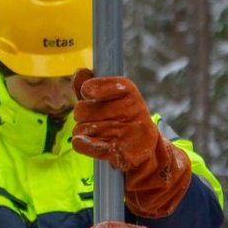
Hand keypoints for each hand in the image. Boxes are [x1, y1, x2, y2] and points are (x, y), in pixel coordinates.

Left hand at [71, 69, 191, 217]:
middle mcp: (132, 110)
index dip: (89, 89)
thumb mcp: (112, 101)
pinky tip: (84, 144)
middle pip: (82, 110)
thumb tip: (80, 72)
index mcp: (129, 93)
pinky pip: (86, 145)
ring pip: (81, 129)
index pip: (96, 87)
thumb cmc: (124, 123)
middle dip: (83, 117)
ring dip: (84, 133)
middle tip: (97, 121)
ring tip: (100, 135)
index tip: (87, 93)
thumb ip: (93, 87)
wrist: (148, 155)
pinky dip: (81, 144)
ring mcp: (128, 132)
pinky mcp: (121, 153)